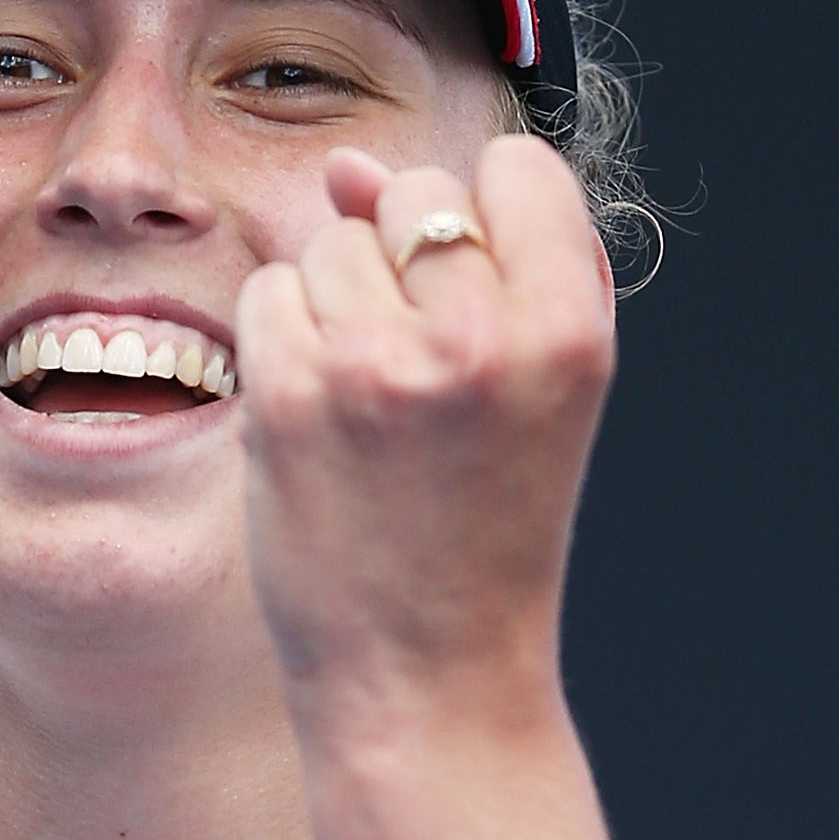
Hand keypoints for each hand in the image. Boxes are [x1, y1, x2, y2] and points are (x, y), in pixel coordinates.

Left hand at [235, 135, 615, 721]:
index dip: (487, 220)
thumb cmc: (485, 527)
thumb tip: (347, 165)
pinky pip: (268, 292)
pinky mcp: (289, 395)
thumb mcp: (540, 389)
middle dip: (401, 259)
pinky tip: (318, 418)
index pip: (516, 164)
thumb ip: (480, 259)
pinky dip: (281, 342)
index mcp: (570, 329)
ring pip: (329, 241)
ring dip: (336, 305)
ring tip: (373, 409)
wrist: (430, 675)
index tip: (478, 301)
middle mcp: (480, 336)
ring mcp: (377, 364)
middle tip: (421, 373)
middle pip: (412, 193)